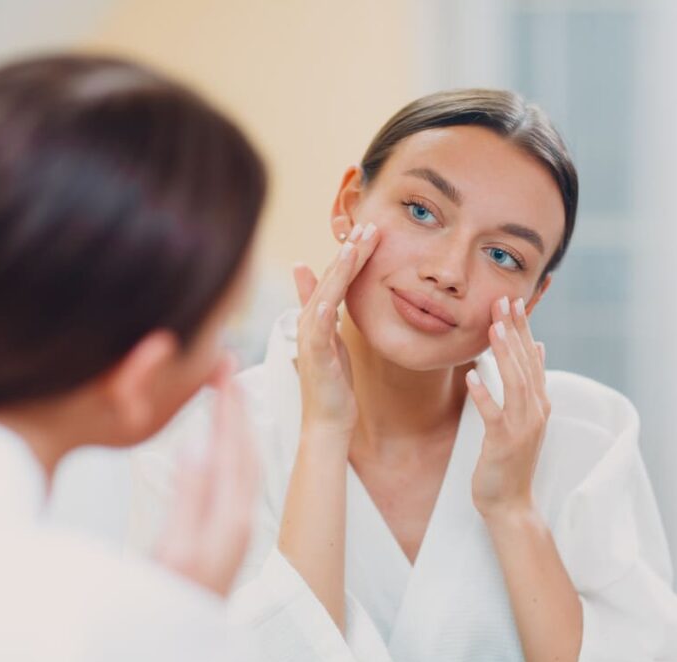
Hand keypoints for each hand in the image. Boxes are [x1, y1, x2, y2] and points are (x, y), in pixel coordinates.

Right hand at [155, 353, 259, 596]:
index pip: (233, 445)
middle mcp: (239, 519)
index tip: (222, 365)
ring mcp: (234, 528)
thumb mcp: (172, 550)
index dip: (228, 402)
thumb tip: (200, 444)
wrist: (175, 650)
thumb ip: (189, 498)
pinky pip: (235, 478)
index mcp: (229, 517)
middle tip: (225, 366)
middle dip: (236, 404)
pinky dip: (229, 450)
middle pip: (243, 448)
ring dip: (235, 424)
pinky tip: (219, 445)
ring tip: (224, 394)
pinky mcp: (224, 536)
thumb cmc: (168, 603)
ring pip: (242, 462)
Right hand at [291, 222, 379, 436]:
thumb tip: (316, 283)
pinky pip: (318, 331)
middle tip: (367, 227)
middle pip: (331, 279)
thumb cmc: (333, 382)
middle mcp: (309, 321)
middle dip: (349, 252)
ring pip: (325, 296)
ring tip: (353, 248)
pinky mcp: (314, 357)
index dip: (350, 253)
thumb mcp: (332, 339)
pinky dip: (321, 312)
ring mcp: (309, 338)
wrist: (327, 420)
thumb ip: (325, 309)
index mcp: (317, 315)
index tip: (368, 230)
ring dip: (339, 272)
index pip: (335, 276)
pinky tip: (330, 299)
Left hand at [467, 296, 550, 518]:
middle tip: (504, 300)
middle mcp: (535, 411)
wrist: (511, 504)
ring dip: (504, 354)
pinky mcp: (504, 443)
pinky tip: (472, 376)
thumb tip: (538, 347)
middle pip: (526, 363)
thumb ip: (530, 384)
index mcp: (539, 403)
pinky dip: (484, 394)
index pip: (533, 357)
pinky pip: (494, 414)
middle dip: (516, 330)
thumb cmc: (512, 461)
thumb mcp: (525, 417)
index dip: (524, 328)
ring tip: (493, 328)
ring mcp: (522, 427)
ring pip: (515, 383)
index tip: (515, 300)